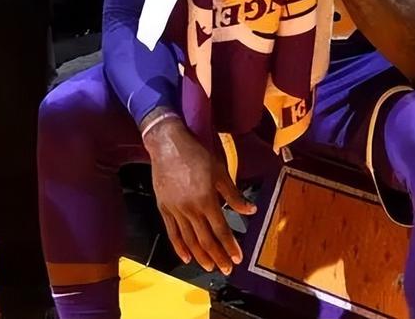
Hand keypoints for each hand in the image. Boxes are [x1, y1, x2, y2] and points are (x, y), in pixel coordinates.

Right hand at [144, 118, 256, 274]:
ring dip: (200, 255)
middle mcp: (190, 209)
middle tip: (226, 270)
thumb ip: (234, 194)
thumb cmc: (196, 154)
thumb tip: (251, 210)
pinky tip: (186, 257)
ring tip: (210, 266)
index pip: (221, 229)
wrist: (167, 144)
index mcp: (206, 199)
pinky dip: (179, 246)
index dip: (230, 245)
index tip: (238, 258)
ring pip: (189, 239)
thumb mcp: (220, 171)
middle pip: (205, 239)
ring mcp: (175, 210)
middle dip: (218, 256)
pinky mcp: (164, 208)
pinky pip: (172, 232)